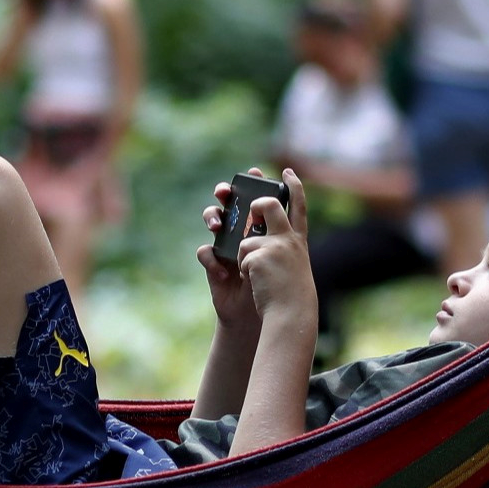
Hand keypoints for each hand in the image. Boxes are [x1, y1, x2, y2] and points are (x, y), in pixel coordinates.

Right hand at [196, 167, 263, 333]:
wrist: (258, 317)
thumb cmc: (275, 287)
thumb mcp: (283, 257)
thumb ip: (277, 235)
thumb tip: (268, 209)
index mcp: (264, 227)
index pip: (259, 197)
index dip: (256, 181)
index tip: (255, 170)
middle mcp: (243, 231)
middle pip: (231, 202)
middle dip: (226, 192)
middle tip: (226, 192)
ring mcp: (226, 245)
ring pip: (213, 219)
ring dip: (212, 217)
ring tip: (218, 225)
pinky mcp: (213, 263)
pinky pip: (205, 252)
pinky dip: (212, 259)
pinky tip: (223, 271)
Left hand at [237, 168, 314, 326]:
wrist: (290, 315)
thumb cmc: (290, 297)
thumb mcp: (291, 267)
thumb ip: (277, 249)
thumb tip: (250, 237)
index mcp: (298, 242)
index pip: (298, 206)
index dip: (294, 186)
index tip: (287, 172)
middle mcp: (288, 239)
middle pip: (269, 205)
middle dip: (257, 202)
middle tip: (254, 207)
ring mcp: (273, 245)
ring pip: (245, 240)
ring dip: (244, 259)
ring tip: (259, 277)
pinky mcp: (258, 255)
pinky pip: (238, 258)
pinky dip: (240, 272)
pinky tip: (255, 284)